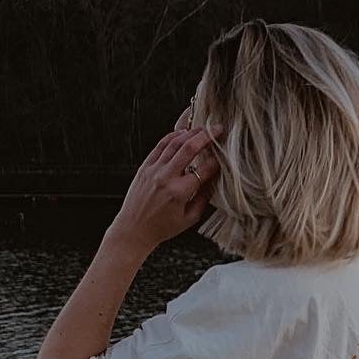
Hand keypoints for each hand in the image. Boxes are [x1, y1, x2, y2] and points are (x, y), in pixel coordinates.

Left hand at [107, 126, 219, 255]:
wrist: (134, 229)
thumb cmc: (162, 227)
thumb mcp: (189, 219)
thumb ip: (204, 198)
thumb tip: (214, 181)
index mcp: (179, 193)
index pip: (204, 170)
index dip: (217, 161)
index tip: (224, 158)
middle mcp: (166, 178)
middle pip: (189, 148)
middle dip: (206, 136)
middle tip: (218, 130)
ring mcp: (154, 170)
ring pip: (174, 143)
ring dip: (191, 133)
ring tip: (203, 129)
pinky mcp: (145, 167)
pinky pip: (160, 146)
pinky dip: (173, 136)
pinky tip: (183, 133)